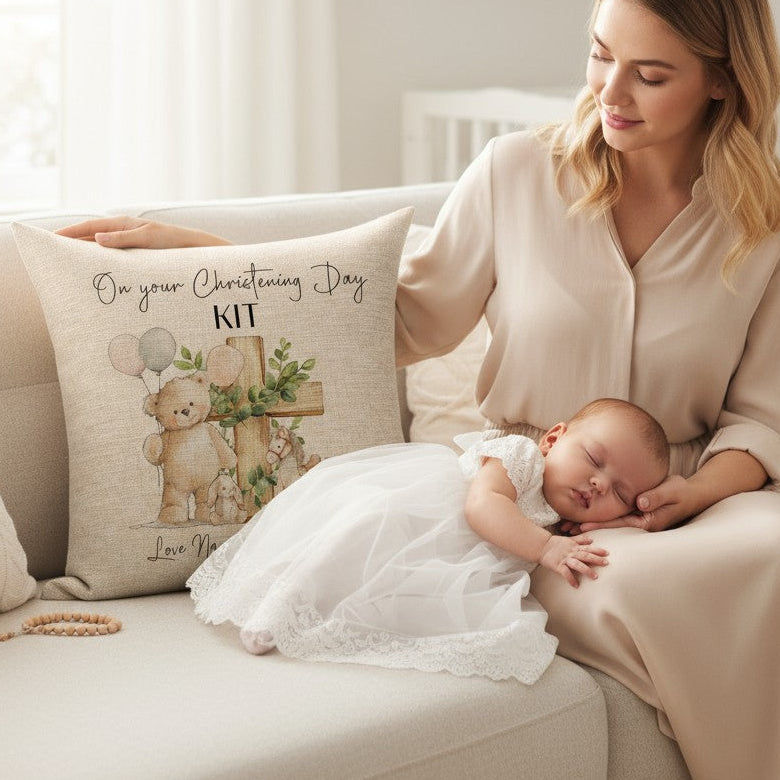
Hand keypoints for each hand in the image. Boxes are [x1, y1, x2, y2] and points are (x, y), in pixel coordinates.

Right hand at [55, 217, 231, 248]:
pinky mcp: (136, 253)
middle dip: (72, 242)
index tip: (51, 238)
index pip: (89, 226)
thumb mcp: (148, 238)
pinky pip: (112, 255)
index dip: (70, 232)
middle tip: (52, 252)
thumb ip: (123, 238)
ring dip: (84, 252)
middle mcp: (124, 231)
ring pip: (100, 247)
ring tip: (67, 262)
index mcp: (123, 223)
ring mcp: (129, 242)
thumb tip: (97, 239)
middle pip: (91, 236)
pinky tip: (95, 269)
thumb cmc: (173, 241)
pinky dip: (100, 260)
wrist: (194, 248)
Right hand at [538, 534, 608, 587]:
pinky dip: (570, 579)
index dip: (597, 550)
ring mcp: (564, 559)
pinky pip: (565, 573)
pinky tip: (576, 585)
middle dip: (596, 559)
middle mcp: (571, 552)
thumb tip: (591, 540)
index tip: (607, 553)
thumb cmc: (556, 544)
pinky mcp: (557, 566)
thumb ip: (580, 540)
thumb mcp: (569, 540)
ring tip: (595, 576)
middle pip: (585, 555)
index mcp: (574, 546)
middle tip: (606, 563)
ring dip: (586, 570)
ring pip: (577, 564)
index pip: (587, 548)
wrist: (541, 546)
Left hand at [567, 474, 693, 532]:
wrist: (690, 495)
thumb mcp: (671, 490)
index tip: (582, 526)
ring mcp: (636, 521)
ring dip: (589, 525)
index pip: (619, 524)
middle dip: (588, 528)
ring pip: (609, 524)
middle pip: (610, 527)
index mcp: (647, 522)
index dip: (600, 525)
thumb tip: (640, 503)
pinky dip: (598, 519)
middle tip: (565, 529)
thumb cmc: (681, 492)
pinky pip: (614, 518)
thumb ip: (656, 496)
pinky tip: (582, 518)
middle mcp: (639, 524)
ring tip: (567, 526)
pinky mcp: (634, 515)